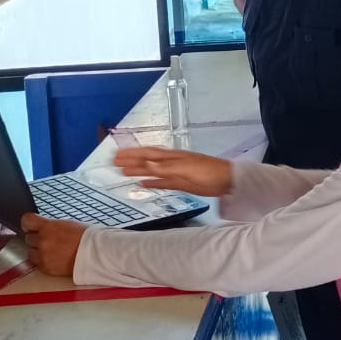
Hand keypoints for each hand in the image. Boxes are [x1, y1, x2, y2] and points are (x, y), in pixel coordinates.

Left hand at [21, 213, 87, 277]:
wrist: (94, 254)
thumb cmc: (86, 237)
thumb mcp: (67, 224)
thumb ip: (52, 226)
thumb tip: (43, 228)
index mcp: (48, 226)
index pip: (26, 221)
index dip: (29, 224)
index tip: (31, 226)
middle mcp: (42, 240)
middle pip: (28, 238)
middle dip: (36, 239)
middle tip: (48, 240)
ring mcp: (43, 255)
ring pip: (30, 252)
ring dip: (37, 251)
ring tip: (51, 251)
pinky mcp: (46, 268)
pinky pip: (37, 264)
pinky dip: (43, 262)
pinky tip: (54, 259)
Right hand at [113, 146, 232, 196]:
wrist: (225, 180)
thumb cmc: (206, 172)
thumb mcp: (184, 170)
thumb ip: (164, 168)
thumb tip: (145, 164)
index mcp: (171, 157)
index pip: (146, 154)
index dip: (131, 155)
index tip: (116, 156)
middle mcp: (170, 163)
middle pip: (146, 161)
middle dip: (131, 161)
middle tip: (114, 162)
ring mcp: (175, 173)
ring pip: (152, 171)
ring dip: (138, 171)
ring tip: (123, 172)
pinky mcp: (181, 183)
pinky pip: (162, 182)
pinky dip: (151, 183)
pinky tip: (143, 185)